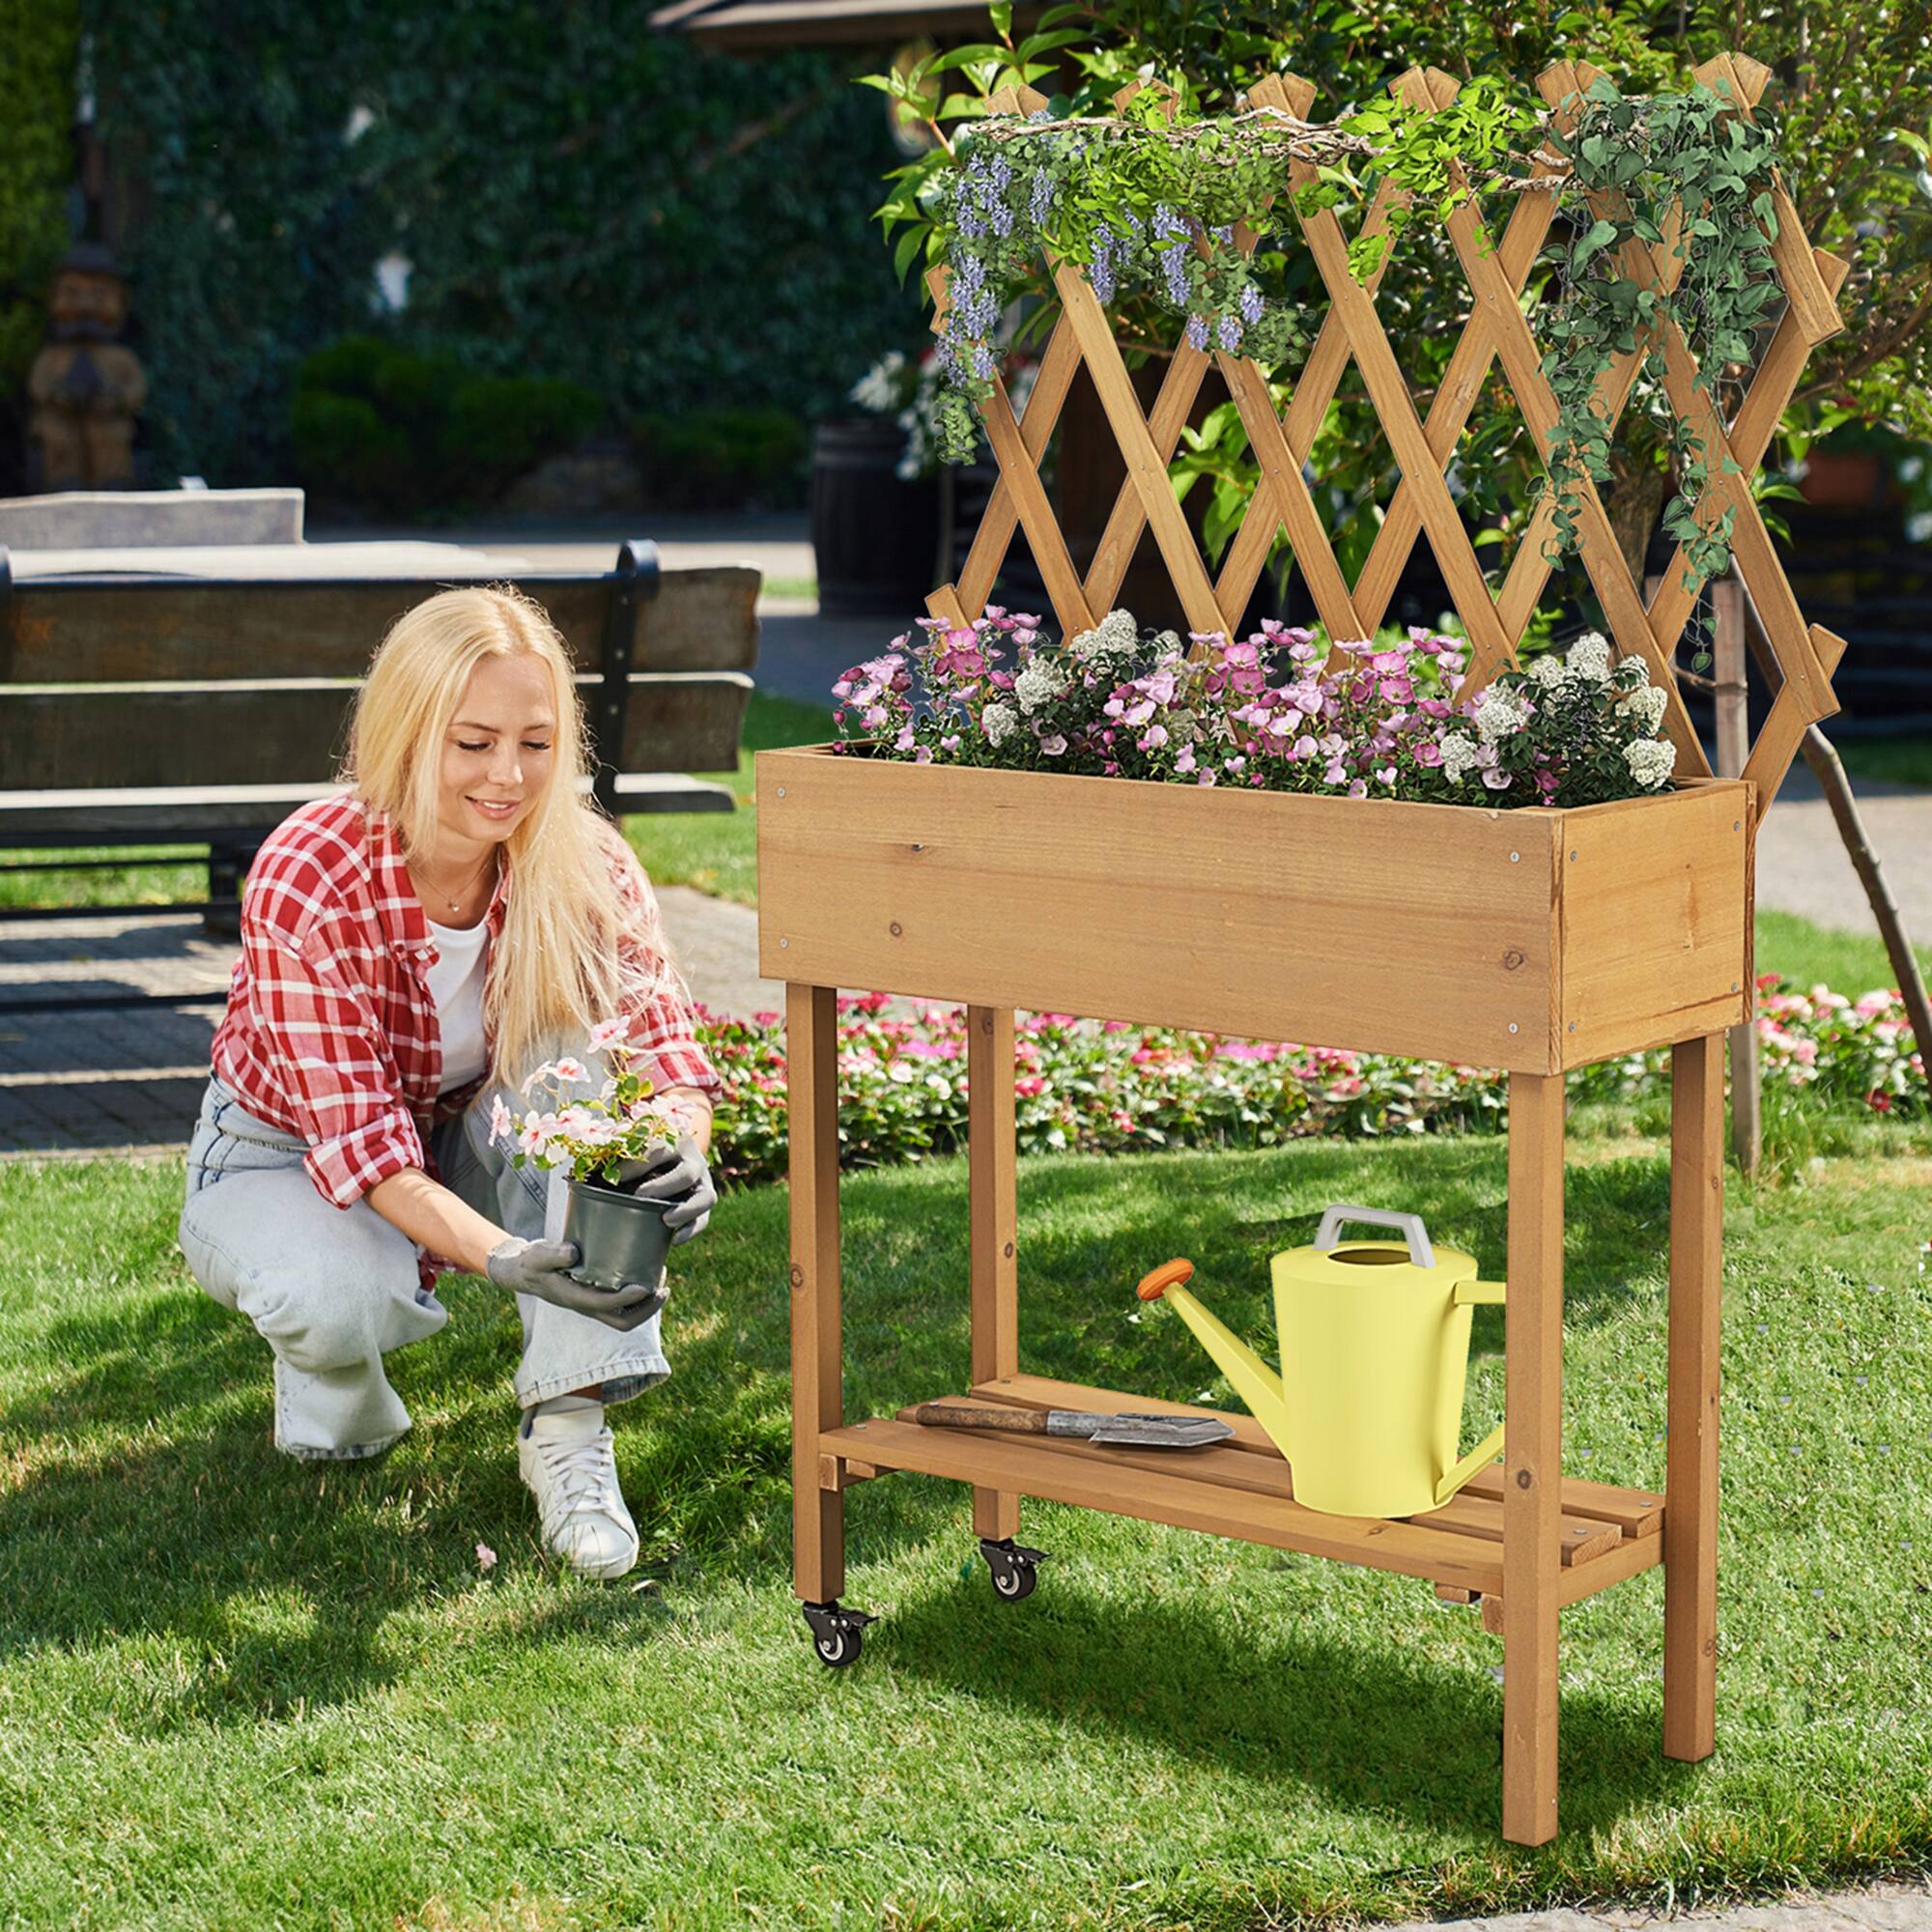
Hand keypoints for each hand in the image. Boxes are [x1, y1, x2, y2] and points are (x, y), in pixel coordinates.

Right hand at [485, 1236, 666, 1330]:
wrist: (523, 1272)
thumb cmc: (531, 1262)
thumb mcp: (537, 1255)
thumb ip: (552, 1254)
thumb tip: (573, 1252)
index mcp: (573, 1298)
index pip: (605, 1306)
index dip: (628, 1299)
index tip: (647, 1287)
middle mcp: (586, 1307)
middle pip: (622, 1322)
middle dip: (646, 1310)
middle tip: (663, 1289)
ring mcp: (592, 1305)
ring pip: (625, 1317)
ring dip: (646, 1305)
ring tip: (661, 1283)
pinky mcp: (595, 1297)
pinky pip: (622, 1306)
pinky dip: (638, 1297)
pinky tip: (646, 1276)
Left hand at [624, 1133, 715, 1245]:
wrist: (672, 1160)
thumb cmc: (644, 1158)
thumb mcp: (634, 1152)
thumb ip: (615, 1162)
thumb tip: (583, 1176)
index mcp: (674, 1142)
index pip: (658, 1150)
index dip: (637, 1164)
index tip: (615, 1178)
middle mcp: (693, 1161)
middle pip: (686, 1173)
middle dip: (663, 1186)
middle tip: (640, 1196)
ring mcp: (703, 1183)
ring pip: (706, 1197)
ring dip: (686, 1210)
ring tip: (665, 1220)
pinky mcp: (705, 1202)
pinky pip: (705, 1219)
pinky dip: (692, 1230)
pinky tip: (674, 1240)